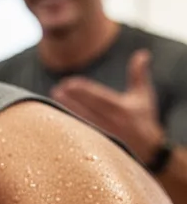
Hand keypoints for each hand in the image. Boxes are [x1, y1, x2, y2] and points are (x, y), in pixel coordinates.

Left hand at [50, 49, 165, 162]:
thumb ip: (138, 74)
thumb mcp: (143, 96)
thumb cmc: (143, 118)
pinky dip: (69, 123)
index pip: (98, 96)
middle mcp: (114, 122)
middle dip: (71, 98)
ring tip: (54, 98)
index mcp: (123, 108)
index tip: (68, 83)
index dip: (82, 90)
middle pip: (87, 108)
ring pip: (82, 120)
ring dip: (67, 109)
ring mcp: (105, 134)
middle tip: (57, 90)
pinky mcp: (98, 144)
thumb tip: (142, 54)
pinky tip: (56, 116)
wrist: (149, 149)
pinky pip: (81, 132)